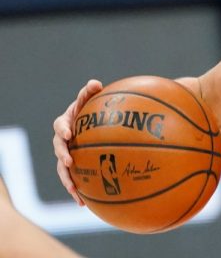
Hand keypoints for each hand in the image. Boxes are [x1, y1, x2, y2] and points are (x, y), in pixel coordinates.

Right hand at [52, 79, 102, 205]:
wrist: (92, 125)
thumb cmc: (91, 111)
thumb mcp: (90, 101)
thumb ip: (91, 93)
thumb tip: (95, 83)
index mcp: (66, 123)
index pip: (61, 125)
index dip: (63, 129)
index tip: (69, 133)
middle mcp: (63, 140)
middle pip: (59, 148)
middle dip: (63, 155)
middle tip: (70, 160)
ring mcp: (66, 154)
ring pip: (63, 168)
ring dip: (67, 178)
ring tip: (74, 188)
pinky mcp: (74, 167)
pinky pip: (73, 179)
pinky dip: (77, 191)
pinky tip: (83, 203)